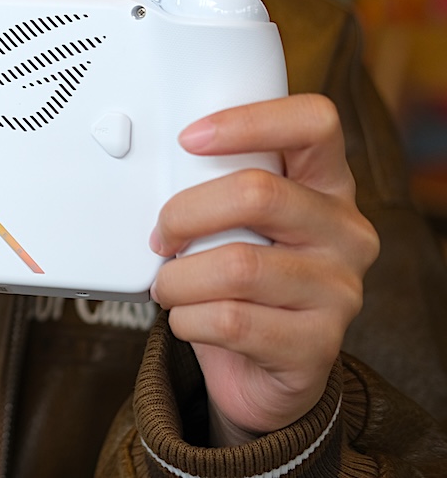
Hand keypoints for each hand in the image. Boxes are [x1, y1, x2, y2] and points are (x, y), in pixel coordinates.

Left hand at [149, 94, 378, 443]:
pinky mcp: (318, 345)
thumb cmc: (241, 284)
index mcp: (326, 185)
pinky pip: (230, 321)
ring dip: (178, 279)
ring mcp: (340, 291)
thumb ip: (217, 188)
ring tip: (168, 286)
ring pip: (236, 266)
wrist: (263, 373)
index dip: (248, 120)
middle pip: (259, 194)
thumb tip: (148, 171)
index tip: (188, 138)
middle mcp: (345, 232)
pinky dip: (187, 320)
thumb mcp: (237, 224)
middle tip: (160, 236)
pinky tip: (188, 320)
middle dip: (185, 213)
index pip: (313, 123)